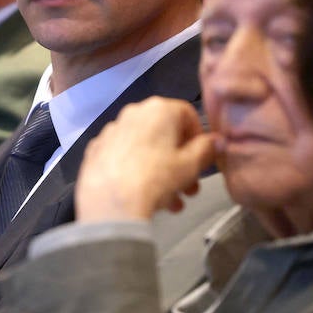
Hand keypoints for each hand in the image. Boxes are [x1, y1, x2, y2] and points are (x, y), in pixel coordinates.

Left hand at [74, 98, 216, 223]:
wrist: (111, 203)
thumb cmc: (156, 179)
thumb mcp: (191, 166)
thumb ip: (207, 149)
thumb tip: (217, 140)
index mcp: (159, 109)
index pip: (188, 115)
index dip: (199, 139)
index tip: (202, 161)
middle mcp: (133, 112)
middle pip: (165, 134)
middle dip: (181, 162)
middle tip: (189, 189)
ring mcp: (111, 131)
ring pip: (144, 147)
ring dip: (161, 171)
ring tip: (170, 203)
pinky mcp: (95, 150)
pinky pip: (123, 157)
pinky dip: (134, 170)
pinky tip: (141, 194)